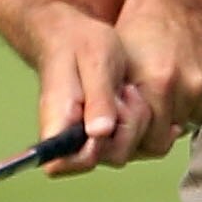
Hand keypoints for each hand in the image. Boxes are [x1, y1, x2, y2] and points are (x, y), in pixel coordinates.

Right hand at [32, 6, 158, 175]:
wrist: (75, 37)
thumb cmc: (79, 44)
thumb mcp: (95, 61)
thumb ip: (98, 99)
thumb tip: (99, 133)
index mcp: (57, 123)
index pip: (59, 164)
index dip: (90, 152)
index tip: (107, 123)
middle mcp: (70, 139)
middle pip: (110, 157)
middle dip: (129, 125)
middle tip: (124, 91)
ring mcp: (90, 139)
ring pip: (127, 150)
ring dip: (137, 120)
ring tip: (126, 89)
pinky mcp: (106, 136)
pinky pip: (134, 143)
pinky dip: (145, 122)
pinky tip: (140, 99)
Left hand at [110, 0, 201, 153]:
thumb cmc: (139, 32)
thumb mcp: (116, 68)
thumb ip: (116, 108)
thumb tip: (111, 144)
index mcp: (159, 83)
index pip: (152, 143)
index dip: (138, 137)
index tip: (132, 123)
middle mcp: (190, 86)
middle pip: (170, 136)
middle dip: (156, 127)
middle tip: (148, 106)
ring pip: (188, 123)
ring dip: (176, 114)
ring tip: (167, 86)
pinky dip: (195, 103)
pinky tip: (184, 80)